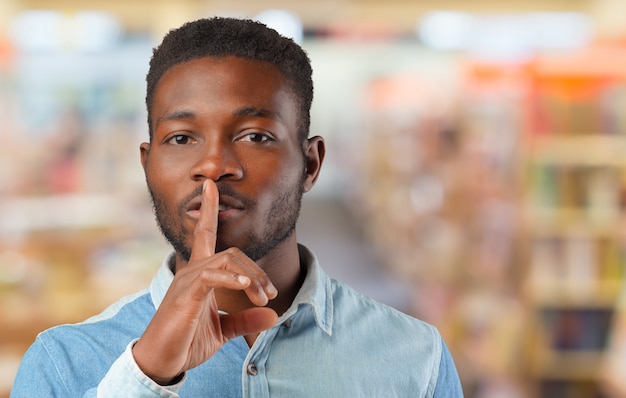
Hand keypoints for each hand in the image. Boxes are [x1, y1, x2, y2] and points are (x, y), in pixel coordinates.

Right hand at [132, 180, 277, 384]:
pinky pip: (212, 275)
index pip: (205, 234)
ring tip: (264, 298)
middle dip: (257, 270)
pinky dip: (233, 278)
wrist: (162, 362)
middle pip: (232, 251)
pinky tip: (247, 286)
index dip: (208, 208)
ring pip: (227, 259)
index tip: (212, 186)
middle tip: (271, 295)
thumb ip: (245, 319)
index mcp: (200, 274)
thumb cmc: (186, 341)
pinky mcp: (186, 294)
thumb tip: (273, 315)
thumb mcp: (223, 329)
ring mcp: (188, 280)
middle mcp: (192, 271)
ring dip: (252, 277)